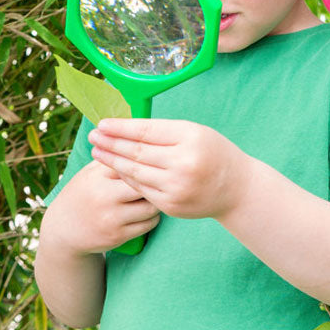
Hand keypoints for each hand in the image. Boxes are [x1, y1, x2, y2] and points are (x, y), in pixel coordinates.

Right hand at [42, 159, 160, 254]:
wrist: (63, 230)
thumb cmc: (83, 193)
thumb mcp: (91, 172)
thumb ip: (112, 157)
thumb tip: (139, 137)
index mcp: (98, 176)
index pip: (131, 162)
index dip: (147, 160)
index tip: (157, 158)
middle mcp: (104, 196)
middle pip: (145, 184)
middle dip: (156, 181)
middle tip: (162, 178)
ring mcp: (112, 218)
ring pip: (151, 206)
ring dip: (157, 200)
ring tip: (156, 195)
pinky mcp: (118, 236)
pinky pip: (148, 224)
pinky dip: (153, 217)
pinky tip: (148, 211)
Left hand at [87, 118, 253, 219]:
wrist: (236, 189)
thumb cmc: (214, 153)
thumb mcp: (196, 132)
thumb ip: (165, 131)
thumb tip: (127, 128)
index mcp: (190, 139)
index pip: (146, 131)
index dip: (121, 128)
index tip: (102, 123)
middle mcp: (183, 163)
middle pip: (137, 152)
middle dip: (111, 143)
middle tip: (92, 136)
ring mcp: (176, 187)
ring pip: (135, 172)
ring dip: (113, 161)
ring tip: (97, 152)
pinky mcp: (171, 205)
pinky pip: (141, 189)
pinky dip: (126, 178)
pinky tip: (115, 170)